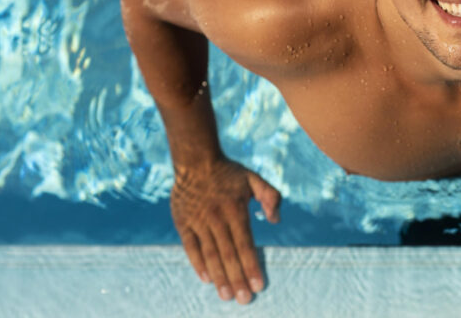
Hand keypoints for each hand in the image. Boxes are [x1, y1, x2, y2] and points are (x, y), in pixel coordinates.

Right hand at [170, 158, 281, 303]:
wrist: (195, 160)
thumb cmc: (229, 172)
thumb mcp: (254, 178)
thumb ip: (270, 196)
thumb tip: (277, 220)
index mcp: (236, 210)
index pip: (245, 244)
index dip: (251, 266)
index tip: (258, 285)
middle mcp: (217, 218)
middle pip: (228, 254)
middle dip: (237, 278)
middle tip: (244, 299)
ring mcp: (198, 221)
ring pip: (210, 254)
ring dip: (219, 277)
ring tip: (226, 296)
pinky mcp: (183, 223)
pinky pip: (191, 247)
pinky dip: (198, 264)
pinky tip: (207, 279)